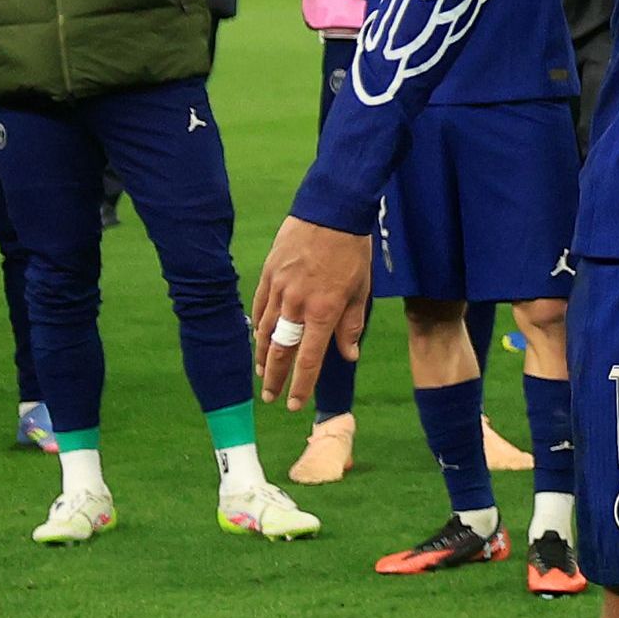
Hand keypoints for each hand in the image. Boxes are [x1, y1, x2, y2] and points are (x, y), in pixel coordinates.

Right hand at [248, 215, 375, 410]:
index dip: (301, 384)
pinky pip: (259, 308)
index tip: (294, 403)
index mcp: (325, 312)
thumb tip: (348, 356)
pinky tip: (257, 340)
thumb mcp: (361, 290)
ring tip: (262, 374)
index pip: (310, 359)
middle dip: (275, 378)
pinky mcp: (267, 276)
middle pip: (281, 351)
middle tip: (271, 398)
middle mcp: (297, 306)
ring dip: (262, 357)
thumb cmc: (353, 252)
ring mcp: (279, 290)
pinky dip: (257, 328)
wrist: (330, 214)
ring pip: (264, 332)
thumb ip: (351, 326)